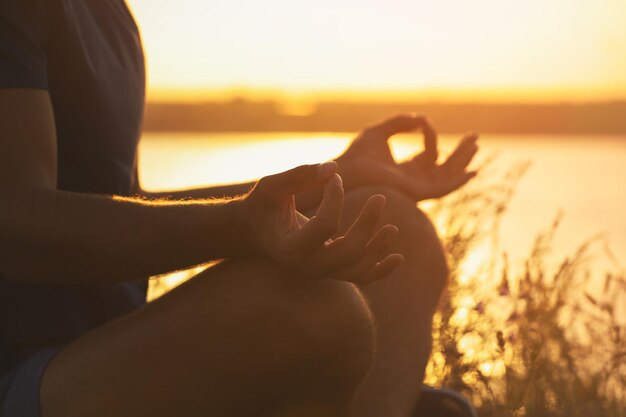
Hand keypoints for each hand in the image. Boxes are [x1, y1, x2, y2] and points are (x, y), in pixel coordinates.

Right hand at [240, 162, 403, 283]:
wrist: (253, 233)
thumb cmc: (262, 206)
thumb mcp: (273, 186)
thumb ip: (300, 175)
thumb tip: (334, 168)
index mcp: (289, 247)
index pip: (324, 227)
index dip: (336, 199)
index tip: (335, 177)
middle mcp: (305, 266)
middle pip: (347, 252)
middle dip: (367, 225)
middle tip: (380, 198)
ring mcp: (319, 272)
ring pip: (357, 269)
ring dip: (378, 249)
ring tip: (393, 228)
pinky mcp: (330, 271)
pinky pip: (359, 277)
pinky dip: (380, 269)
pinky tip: (398, 256)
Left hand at [338, 114, 478, 200]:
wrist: (349, 169)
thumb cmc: (358, 154)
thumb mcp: (381, 131)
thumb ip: (400, 122)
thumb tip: (421, 118)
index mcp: (406, 169)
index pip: (428, 154)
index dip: (430, 135)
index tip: (422, 122)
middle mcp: (414, 181)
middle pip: (444, 168)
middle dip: (460, 153)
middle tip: (474, 137)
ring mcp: (417, 188)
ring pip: (448, 176)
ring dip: (463, 161)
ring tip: (475, 145)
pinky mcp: (417, 193)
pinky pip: (443, 189)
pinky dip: (459, 181)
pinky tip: (472, 171)